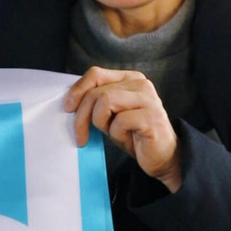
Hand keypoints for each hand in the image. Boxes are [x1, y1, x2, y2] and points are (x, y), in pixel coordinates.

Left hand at [64, 66, 181, 191]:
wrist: (161, 156)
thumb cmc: (133, 134)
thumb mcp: (111, 114)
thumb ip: (97, 101)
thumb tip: (70, 102)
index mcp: (129, 78)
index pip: (95, 74)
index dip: (77, 90)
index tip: (68, 108)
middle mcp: (140, 84)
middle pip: (97, 92)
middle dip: (83, 116)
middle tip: (81, 135)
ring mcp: (148, 99)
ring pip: (105, 102)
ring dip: (101, 123)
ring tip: (112, 133)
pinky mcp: (151, 117)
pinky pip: (120, 122)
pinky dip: (117, 134)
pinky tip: (128, 139)